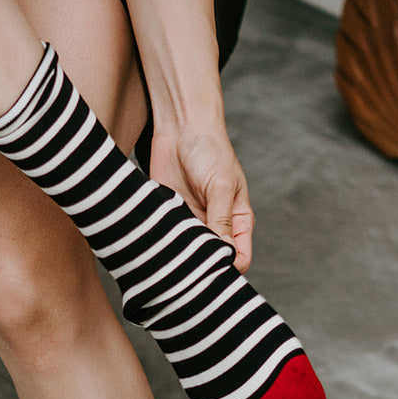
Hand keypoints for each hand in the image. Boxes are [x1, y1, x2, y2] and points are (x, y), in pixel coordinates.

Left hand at [149, 124, 254, 272]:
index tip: (214, 272)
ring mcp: (190, 223)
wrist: (181, 126)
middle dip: (202, 268)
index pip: (240, 258)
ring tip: (172, 254)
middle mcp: (214, 226)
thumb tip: (225, 254)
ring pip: (187, 253)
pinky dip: (161, 244)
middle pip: (212, 260)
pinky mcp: (168, 216)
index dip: (230, 270)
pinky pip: (166, 238)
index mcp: (237, 222)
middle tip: (188, 271)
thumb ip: (222, 220)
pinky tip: (157, 243)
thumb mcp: (221, 185)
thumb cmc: (211, 150)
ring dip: (180, 257)